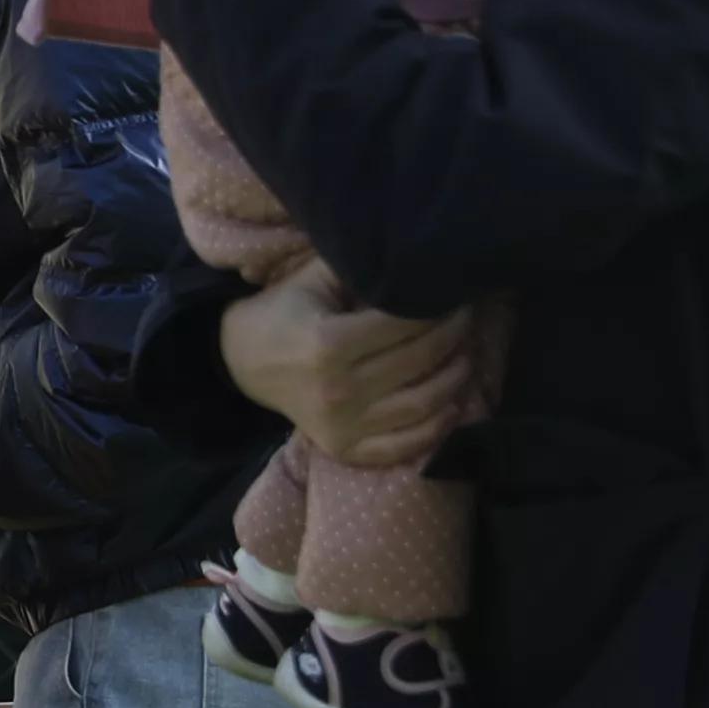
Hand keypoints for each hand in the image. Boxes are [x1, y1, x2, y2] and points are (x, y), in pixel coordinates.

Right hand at [224, 274, 489, 458]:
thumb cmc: (283, 313)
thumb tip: (415, 257)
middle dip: (453, 337)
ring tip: (466, 357)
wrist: (241, 363)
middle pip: (419, 361)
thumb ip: (360, 266)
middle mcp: (337, 389)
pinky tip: (453, 406)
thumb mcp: (313, 278)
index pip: (405, 325)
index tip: (456, 297)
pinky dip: (437, 428)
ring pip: (422, 405)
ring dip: (456, 380)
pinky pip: (404, 446)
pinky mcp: (344, 449)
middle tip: (466, 320)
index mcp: (328, 343)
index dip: (439, 310)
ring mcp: (342, 425)